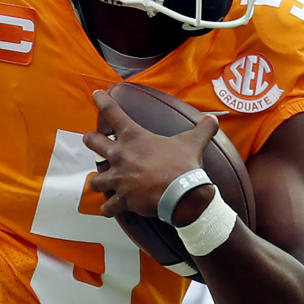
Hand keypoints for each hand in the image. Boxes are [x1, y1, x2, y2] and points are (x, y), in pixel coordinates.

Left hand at [84, 89, 218, 217]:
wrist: (182, 194)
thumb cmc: (184, 166)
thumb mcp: (193, 142)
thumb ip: (202, 128)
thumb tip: (212, 118)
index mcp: (134, 137)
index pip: (113, 112)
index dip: (102, 101)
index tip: (96, 95)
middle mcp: (120, 156)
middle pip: (93, 142)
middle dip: (91, 140)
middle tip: (91, 139)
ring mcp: (119, 178)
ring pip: (96, 179)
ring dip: (99, 181)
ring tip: (102, 181)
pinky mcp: (123, 199)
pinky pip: (108, 206)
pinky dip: (109, 208)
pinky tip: (110, 208)